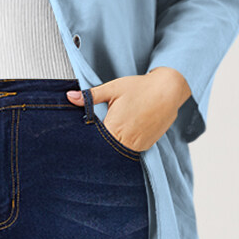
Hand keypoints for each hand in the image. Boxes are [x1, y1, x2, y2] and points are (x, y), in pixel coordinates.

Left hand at [65, 67, 191, 152]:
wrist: (168, 90)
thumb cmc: (140, 87)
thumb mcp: (112, 88)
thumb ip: (90, 96)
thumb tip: (69, 97)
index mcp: (114, 128)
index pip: (94, 142)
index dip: (88, 140)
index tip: (83, 136)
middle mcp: (126, 141)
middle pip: (106, 148)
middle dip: (100, 142)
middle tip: (99, 131)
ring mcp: (138, 146)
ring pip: (118, 150)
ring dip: (113, 143)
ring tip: (115, 130)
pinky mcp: (147, 146)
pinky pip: (130, 149)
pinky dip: (125, 143)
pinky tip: (125, 132)